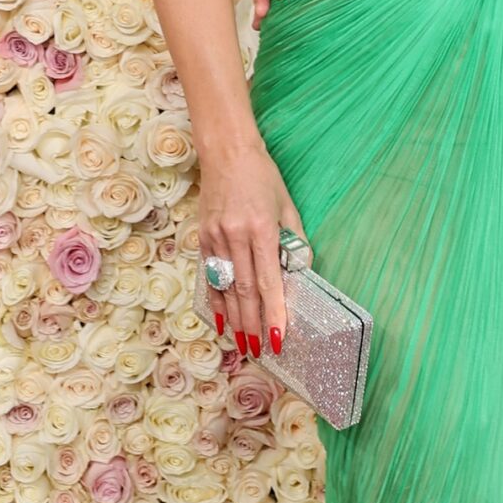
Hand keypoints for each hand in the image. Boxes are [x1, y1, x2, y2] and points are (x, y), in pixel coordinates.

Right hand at [199, 145, 304, 356]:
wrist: (226, 152)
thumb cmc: (263, 177)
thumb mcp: (288, 207)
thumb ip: (294, 243)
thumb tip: (300, 276)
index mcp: (262, 228)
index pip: (268, 281)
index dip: (275, 312)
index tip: (280, 337)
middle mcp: (235, 235)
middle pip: (245, 291)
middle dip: (254, 324)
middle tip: (261, 350)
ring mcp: (215, 237)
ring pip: (225, 287)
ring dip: (235, 319)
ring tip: (243, 343)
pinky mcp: (202, 236)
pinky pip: (209, 275)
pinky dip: (216, 300)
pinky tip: (222, 320)